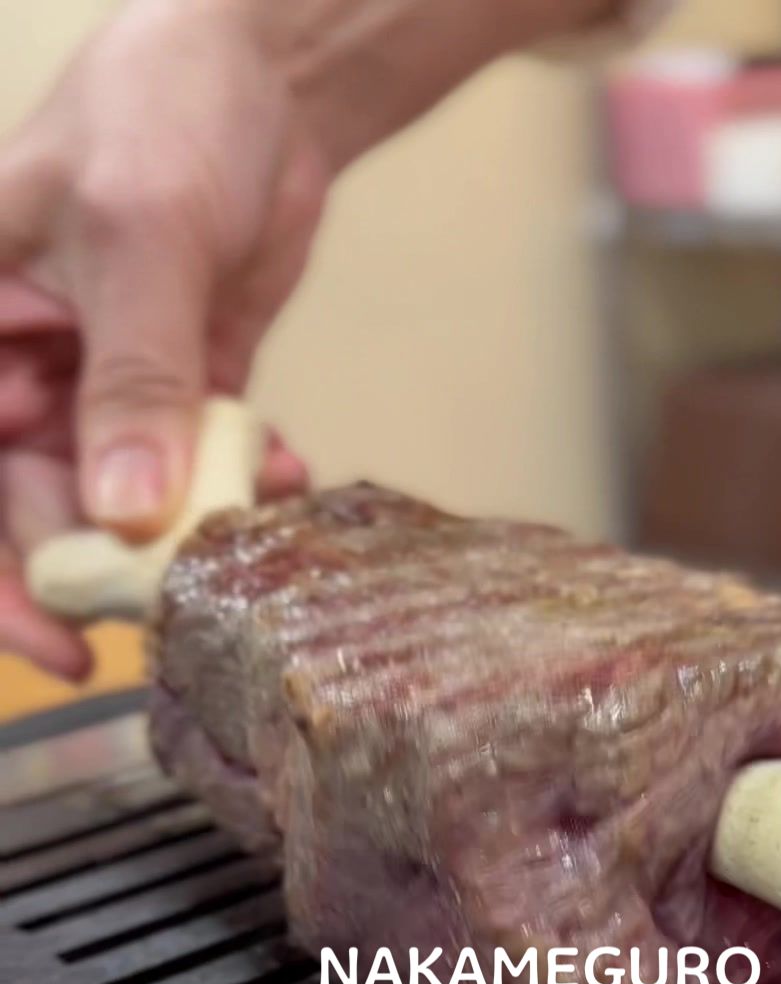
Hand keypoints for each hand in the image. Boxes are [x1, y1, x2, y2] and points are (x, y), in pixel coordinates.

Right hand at [0, 0, 329, 678]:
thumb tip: (123, 512)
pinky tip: (285, 477)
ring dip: (188, 532)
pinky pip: (198, 470)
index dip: (3, 577)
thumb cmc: (163, 112)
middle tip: (179, 609)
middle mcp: (27, 371)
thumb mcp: (139, 236)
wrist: (266, 76)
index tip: (59, 643)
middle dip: (112, 569)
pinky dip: (237, 487)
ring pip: (127, 505)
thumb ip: (133, 376)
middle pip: (44, 513)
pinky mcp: (181, 392)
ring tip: (245, 538)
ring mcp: (104, 388)